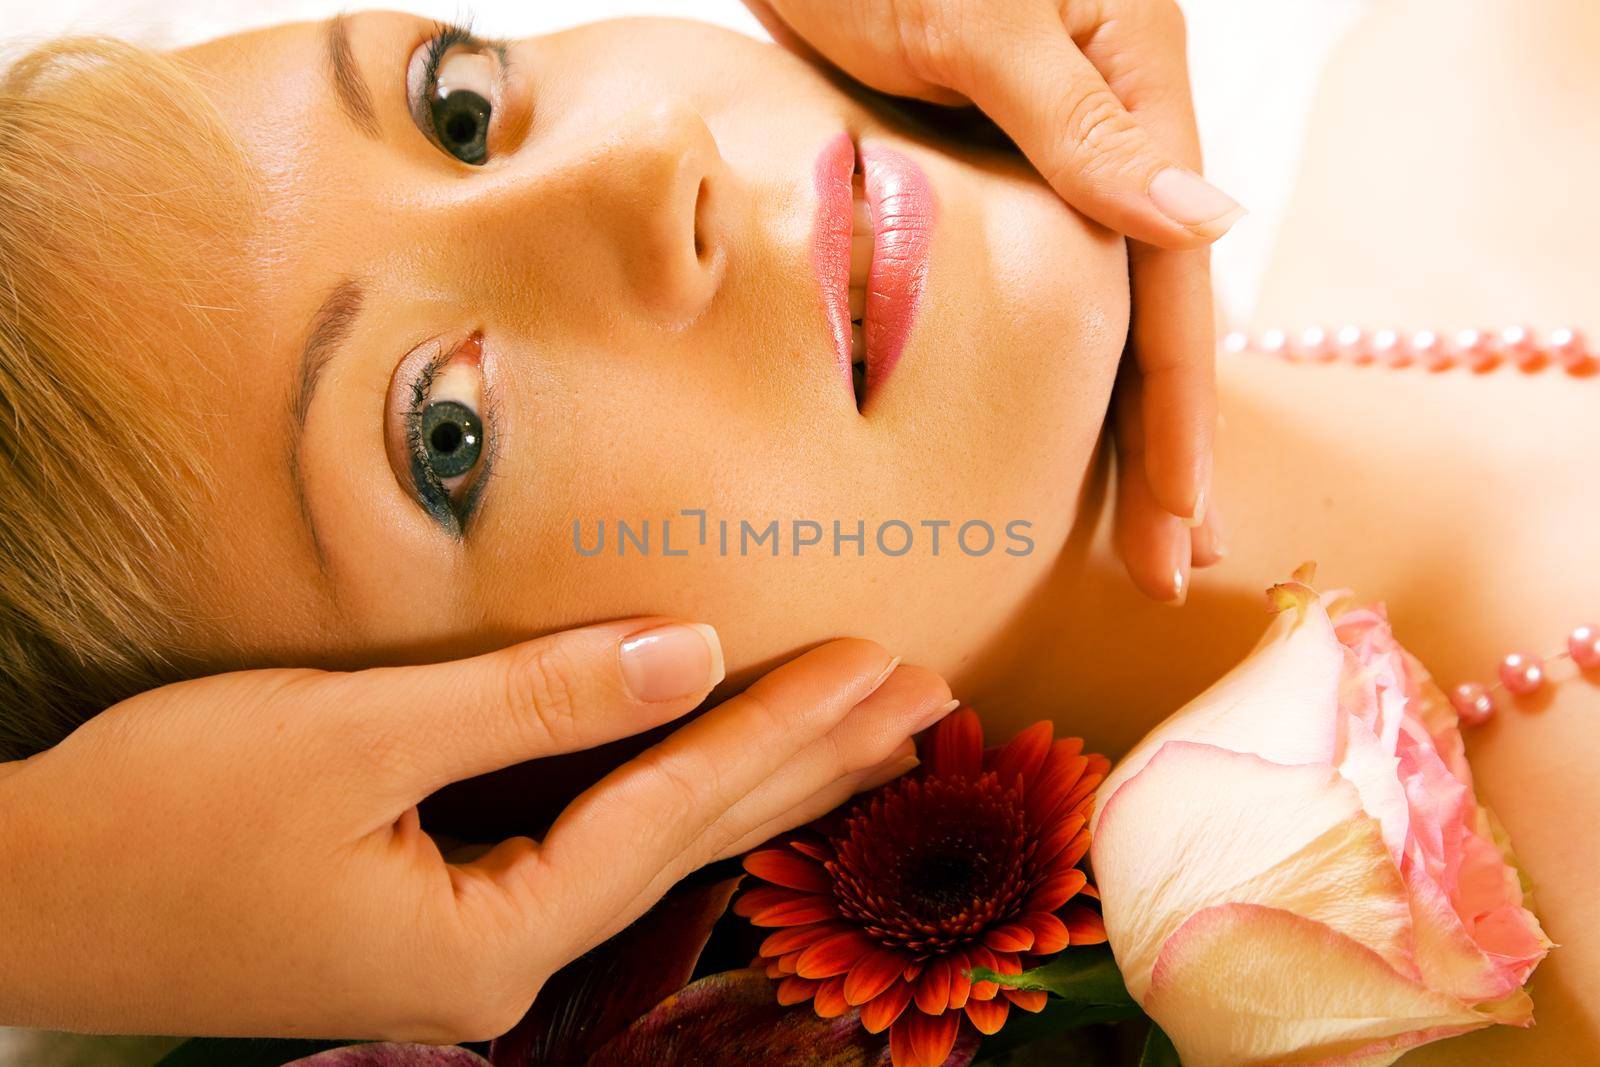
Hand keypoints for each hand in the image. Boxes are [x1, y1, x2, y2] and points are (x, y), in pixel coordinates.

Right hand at [0, 619, 951, 1041]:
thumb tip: (680, 651)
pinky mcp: (441, 912)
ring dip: (765, 780)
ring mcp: (474, 946)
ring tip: (874, 739)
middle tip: (928, 701)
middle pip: (695, 842)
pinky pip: (596, 843)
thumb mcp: (348, 741)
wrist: (28, 895)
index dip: (780, 730)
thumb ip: (528, 701)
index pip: (672, 814)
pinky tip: (717, 765)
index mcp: (492, 941)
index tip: (880, 663)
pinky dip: (675, 791)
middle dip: (813, 764)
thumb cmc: (163, 820)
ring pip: (657, 846)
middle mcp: (504, 962)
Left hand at [743, 0, 1232, 599]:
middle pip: (1155, 316)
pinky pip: (1043, 285)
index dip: (1181, 418)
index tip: (1183, 527)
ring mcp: (1056, 149)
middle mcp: (1116, 126)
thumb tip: (1215, 221)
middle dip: (1164, 448)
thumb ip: (1087, 125)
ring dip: (1117, 423)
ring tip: (1131, 525)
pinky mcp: (991, 164)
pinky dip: (1054, 367)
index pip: (1176, 287)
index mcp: (1139, 86)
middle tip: (1167, 567)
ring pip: (1104, 312)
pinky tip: (1052, 428)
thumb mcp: (979, 20)